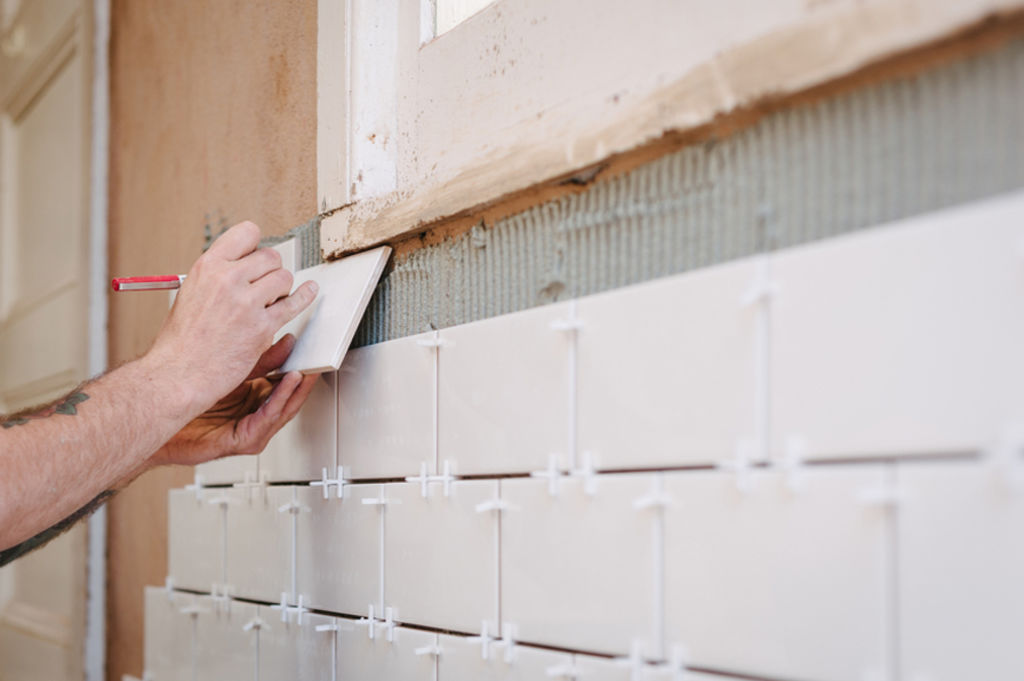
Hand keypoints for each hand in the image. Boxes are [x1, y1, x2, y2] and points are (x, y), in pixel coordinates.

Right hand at [146, 221, 318, 416]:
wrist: (178, 373)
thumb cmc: (181, 341)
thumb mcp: (191, 293)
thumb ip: (218, 276)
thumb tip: (243, 266)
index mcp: (207, 267)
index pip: (247, 233)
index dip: (256, 245)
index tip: (258, 255)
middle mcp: (227, 279)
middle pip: (271, 256)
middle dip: (271, 270)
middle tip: (265, 285)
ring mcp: (246, 302)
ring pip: (284, 278)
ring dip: (282, 289)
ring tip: (270, 301)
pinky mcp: (262, 326)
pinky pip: (293, 304)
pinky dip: (305, 297)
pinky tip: (309, 291)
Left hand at [151, 335, 317, 466]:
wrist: (158, 420)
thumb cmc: (186, 402)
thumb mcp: (230, 372)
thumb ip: (259, 360)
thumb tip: (284, 341)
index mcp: (254, 399)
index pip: (284, 383)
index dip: (299, 368)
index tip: (311, 351)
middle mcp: (255, 416)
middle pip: (290, 398)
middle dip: (305, 379)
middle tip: (317, 361)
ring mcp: (251, 430)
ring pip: (283, 410)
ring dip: (296, 390)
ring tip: (305, 371)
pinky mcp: (243, 441)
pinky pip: (267, 419)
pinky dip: (279, 400)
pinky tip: (286, 384)